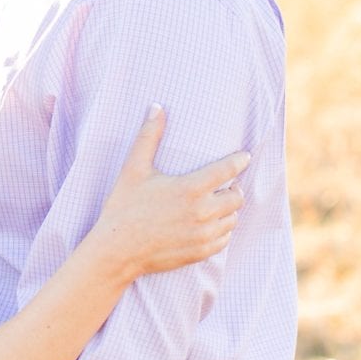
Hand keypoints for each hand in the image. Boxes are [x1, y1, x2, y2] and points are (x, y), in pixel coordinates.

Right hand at [95, 105, 249, 281]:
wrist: (117, 251)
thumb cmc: (123, 207)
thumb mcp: (133, 169)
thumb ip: (148, 137)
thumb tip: (156, 107)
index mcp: (190, 188)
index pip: (228, 170)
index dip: (239, 161)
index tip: (244, 156)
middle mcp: (202, 212)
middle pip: (236, 196)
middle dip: (233, 187)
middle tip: (226, 184)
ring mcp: (202, 235)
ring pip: (233, 219)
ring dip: (229, 210)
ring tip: (219, 203)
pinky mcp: (200, 252)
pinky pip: (224, 239)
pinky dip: (223, 230)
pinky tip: (213, 225)